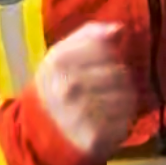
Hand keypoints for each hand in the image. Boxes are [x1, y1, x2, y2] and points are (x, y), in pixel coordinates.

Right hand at [32, 21, 137, 160]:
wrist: (39, 132)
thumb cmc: (56, 85)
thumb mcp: (61, 55)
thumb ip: (90, 35)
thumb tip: (119, 28)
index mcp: (56, 63)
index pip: (103, 47)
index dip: (107, 52)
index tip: (97, 60)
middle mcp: (67, 87)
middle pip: (118, 72)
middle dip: (118, 76)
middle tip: (106, 84)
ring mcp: (80, 113)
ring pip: (126, 94)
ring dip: (124, 96)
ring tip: (109, 99)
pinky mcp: (94, 137)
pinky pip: (126, 117)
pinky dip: (125, 115)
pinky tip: (112, 115)